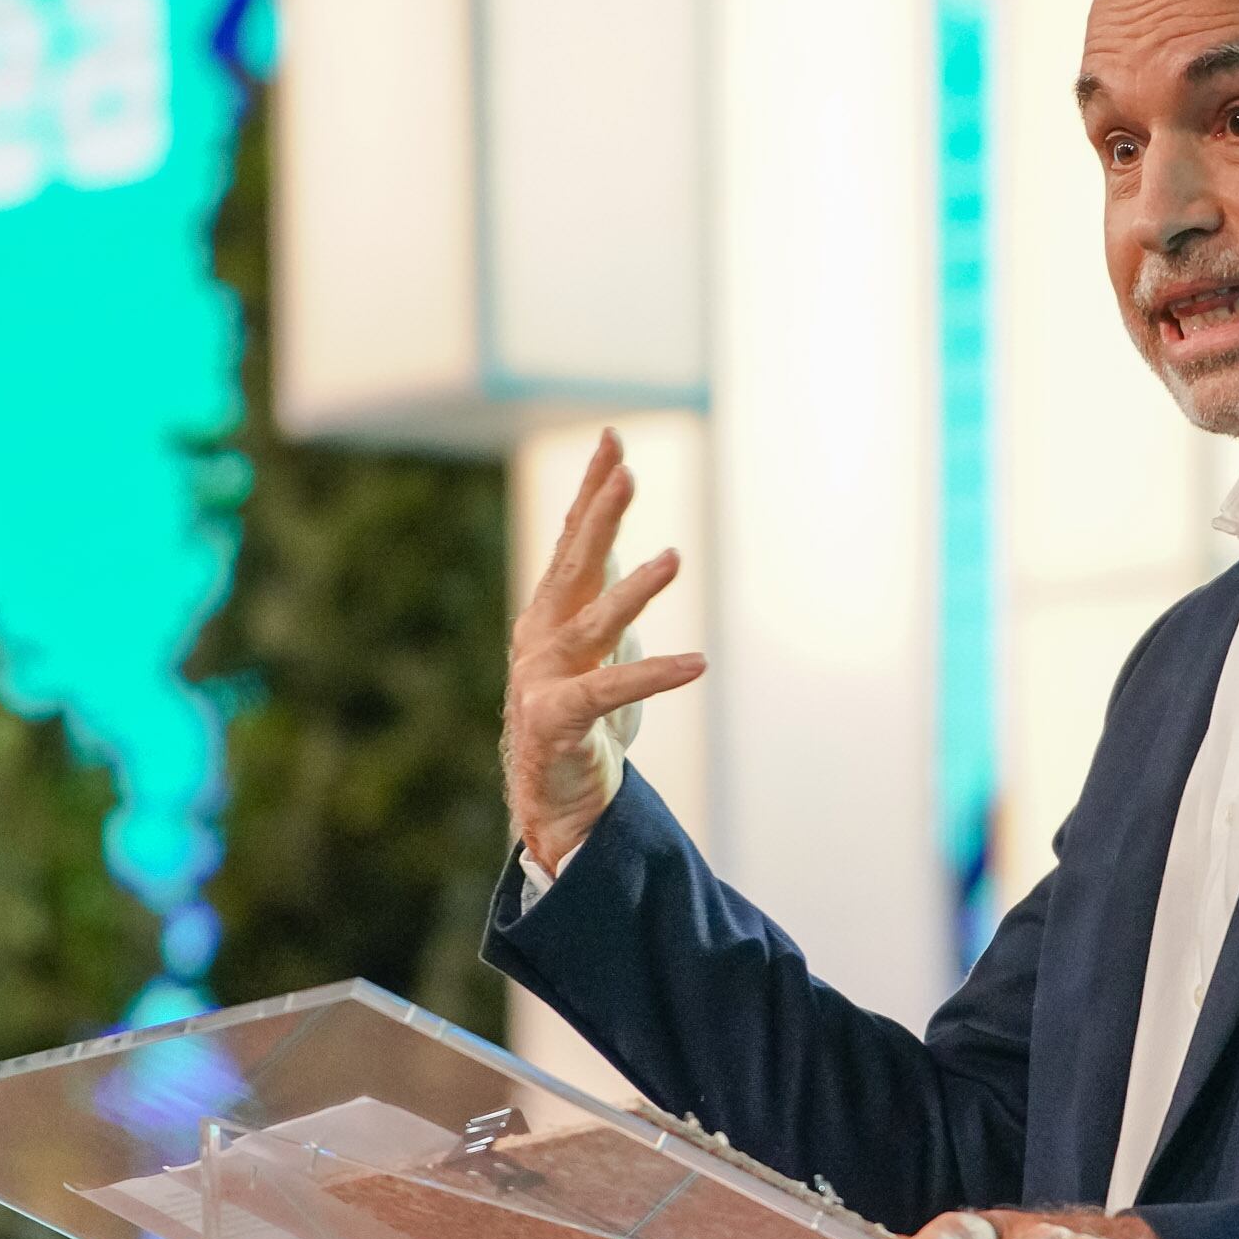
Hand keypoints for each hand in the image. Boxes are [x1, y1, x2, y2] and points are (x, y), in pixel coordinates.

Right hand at [504, 429, 706, 872]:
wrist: (553, 799)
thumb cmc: (581, 719)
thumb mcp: (599, 650)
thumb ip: (612, 603)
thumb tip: (651, 558)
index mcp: (550, 613)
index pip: (572, 539)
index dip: (591, 490)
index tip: (612, 439)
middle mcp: (540, 636)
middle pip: (573, 564)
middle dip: (599, 516)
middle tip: (624, 471)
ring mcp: (542, 677)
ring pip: (593, 624)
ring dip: (633, 590)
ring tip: (673, 558)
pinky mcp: (557, 720)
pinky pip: (611, 691)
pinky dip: (655, 675)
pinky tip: (697, 664)